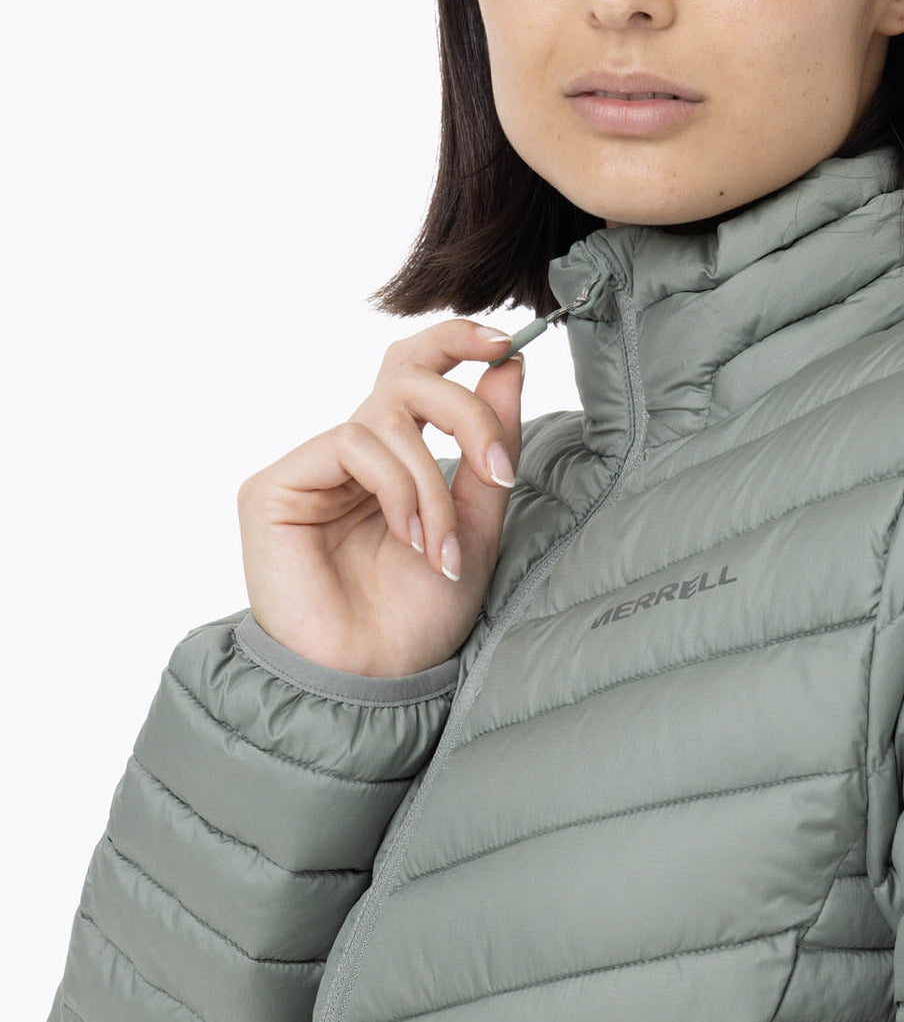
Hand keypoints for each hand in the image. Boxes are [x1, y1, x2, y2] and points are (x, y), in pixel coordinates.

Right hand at [236, 320, 523, 676]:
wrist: (376, 679)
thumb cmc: (421, 615)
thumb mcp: (477, 523)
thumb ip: (490, 447)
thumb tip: (510, 365)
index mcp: (394, 459)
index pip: (414, 371)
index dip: (455, 342)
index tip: (506, 344)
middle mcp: (350, 455)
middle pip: (406, 375)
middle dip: (465, 413)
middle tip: (497, 469)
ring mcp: (311, 468)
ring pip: (387, 416)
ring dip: (432, 483)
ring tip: (441, 547)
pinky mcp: (275, 485)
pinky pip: (352, 443)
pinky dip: (397, 486)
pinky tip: (407, 535)